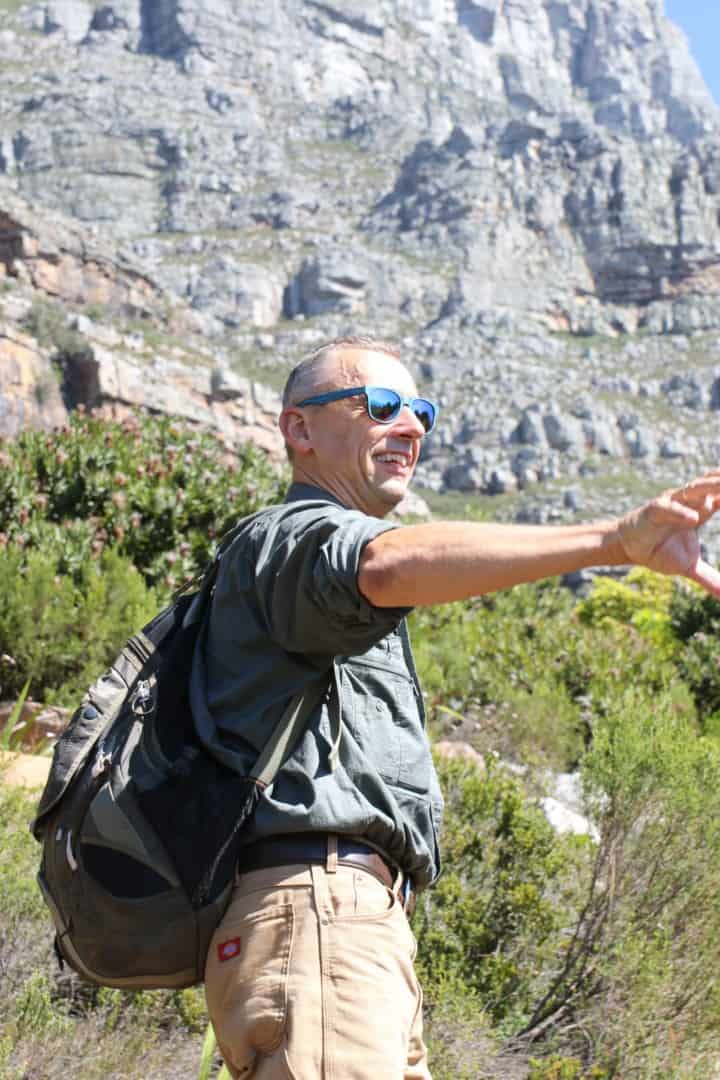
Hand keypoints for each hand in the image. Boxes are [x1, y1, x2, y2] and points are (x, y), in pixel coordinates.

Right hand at [616, 471, 719, 597]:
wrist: (628, 548)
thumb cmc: (660, 551)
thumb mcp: (689, 567)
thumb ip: (709, 578)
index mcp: (701, 510)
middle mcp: (689, 502)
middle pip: (713, 486)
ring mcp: (671, 502)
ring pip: (693, 489)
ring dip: (710, 487)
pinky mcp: (653, 510)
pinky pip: (668, 508)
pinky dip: (681, 512)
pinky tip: (694, 518)